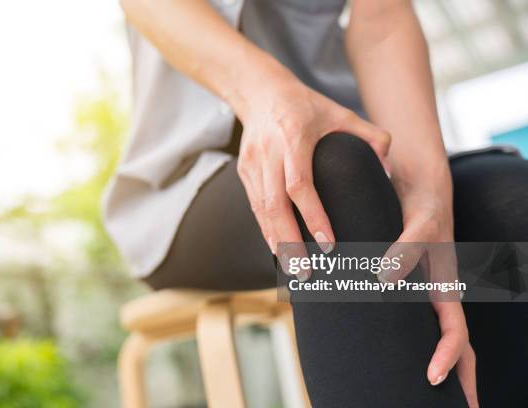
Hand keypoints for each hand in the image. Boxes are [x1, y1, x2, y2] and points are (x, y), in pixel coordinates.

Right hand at [235, 72, 389, 268]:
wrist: (261, 92)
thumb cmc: (306, 105)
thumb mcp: (342, 113)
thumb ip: (372, 138)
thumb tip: (388, 173)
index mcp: (293, 137)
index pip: (299, 184)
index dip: (312, 216)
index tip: (328, 243)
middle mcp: (268, 152)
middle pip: (274, 205)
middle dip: (289, 241)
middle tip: (306, 271)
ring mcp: (252, 163)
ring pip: (260, 210)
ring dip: (275, 241)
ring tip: (292, 269)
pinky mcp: (244, 171)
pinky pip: (254, 206)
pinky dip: (266, 230)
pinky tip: (278, 249)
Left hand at [380, 203, 477, 406]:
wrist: (420, 189)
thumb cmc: (424, 209)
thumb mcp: (420, 226)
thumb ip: (406, 248)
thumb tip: (385, 278)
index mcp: (447, 290)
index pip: (455, 335)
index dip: (449, 359)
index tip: (434, 379)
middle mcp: (437, 297)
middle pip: (453, 347)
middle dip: (457, 379)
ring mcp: (424, 295)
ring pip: (434, 337)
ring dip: (438, 365)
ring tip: (423, 394)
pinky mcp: (407, 287)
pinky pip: (413, 321)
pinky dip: (411, 341)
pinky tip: (394, 352)